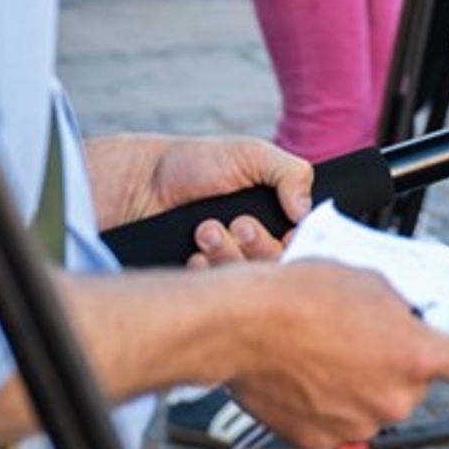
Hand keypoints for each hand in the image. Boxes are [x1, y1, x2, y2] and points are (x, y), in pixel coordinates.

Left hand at [87, 134, 311, 261]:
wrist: (141, 182)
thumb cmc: (197, 163)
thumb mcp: (251, 154)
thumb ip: (291, 173)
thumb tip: (308, 210)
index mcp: (277, 218)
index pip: (304, 246)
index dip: (299, 244)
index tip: (287, 234)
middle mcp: (257, 246)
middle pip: (278, 268)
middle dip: (259, 246)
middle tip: (239, 223)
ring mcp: (229, 266)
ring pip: (246, 282)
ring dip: (229, 255)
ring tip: (205, 229)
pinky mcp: (200, 282)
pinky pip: (213, 294)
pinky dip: (206, 273)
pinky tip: (193, 255)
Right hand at [230, 261, 448, 448]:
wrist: (240, 325)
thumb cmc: (300, 296)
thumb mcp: (371, 281)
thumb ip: (402, 309)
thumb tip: (411, 318)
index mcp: (416, 356)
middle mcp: (394, 400)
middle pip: (417, 384)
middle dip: (398, 363)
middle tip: (367, 338)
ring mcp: (358, 424)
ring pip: (377, 404)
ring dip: (363, 384)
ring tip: (330, 353)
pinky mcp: (322, 442)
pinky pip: (341, 423)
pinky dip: (330, 405)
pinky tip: (310, 375)